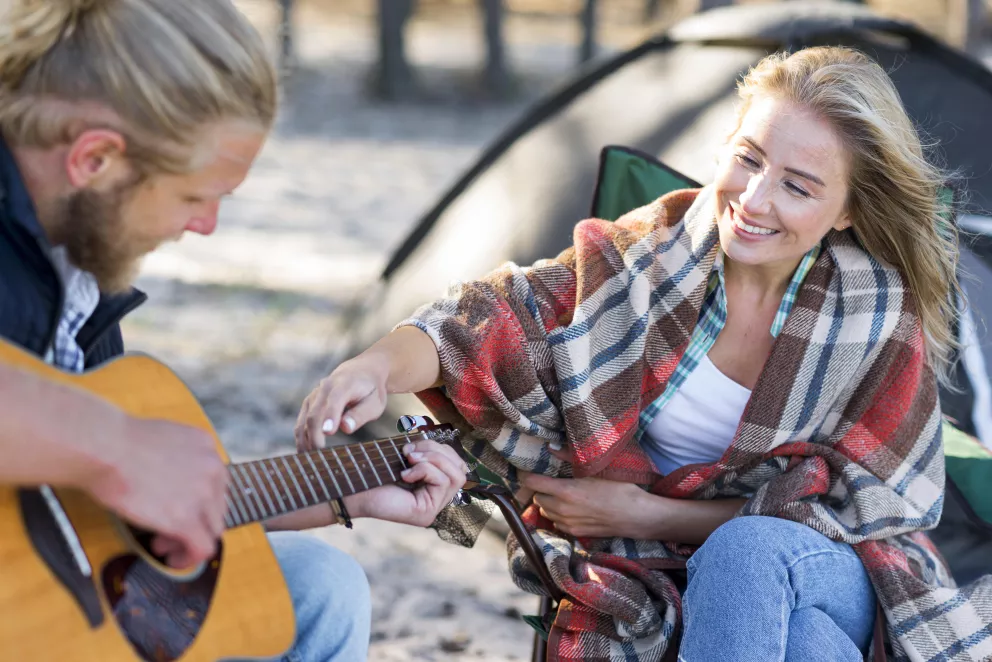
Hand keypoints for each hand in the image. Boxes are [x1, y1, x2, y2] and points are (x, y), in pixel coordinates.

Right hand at [83, 416, 227, 568]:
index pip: (215, 483)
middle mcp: (213, 469)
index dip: (197, 501)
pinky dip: (189, 558)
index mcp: (207, 448)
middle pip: (216, 507)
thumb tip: (171, 480)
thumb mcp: (163, 441)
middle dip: (194, 522)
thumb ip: (178, 459)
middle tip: (165, 531)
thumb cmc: (119, 442)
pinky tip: (171, 559)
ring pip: (212, 529)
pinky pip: (202, 547)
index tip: (174, 508)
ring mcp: (203, 495)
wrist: (107, 449)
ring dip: (190, 539)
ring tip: (161, 544)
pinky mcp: (186, 519)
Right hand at [295, 353, 388, 449]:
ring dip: (305, 441)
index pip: (334, 400)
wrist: (361, 372)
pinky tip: (306, 454)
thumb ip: (361, 414)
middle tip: (321, 458)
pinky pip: (301, 423)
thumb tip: (345, 427)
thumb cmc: (370, 391)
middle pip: (314, 414)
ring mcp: (314, 396)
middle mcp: (324, 388)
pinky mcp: (308, 404)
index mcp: (344, 384)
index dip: (330, 416)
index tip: (328, 433)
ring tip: (311, 462)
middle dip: (315, 437)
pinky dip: (302, 439)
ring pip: (304, 421)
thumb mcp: (375, 402)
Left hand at [344, 439, 467, 526]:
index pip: (458, 466)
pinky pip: (442, 482)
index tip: (415, 446)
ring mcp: (433, 510)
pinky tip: (405, 474)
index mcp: (434, 488)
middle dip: (438, 451)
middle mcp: (437, 501)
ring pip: (456, 476)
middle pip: (460, 470)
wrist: (353, 489)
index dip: (443, 450)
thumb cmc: (376, 473)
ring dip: (433, 459)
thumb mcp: (408, 459)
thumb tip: (441, 444)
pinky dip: (424, 470)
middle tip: (410, 451)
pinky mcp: (426, 514)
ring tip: (409, 459)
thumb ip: (428, 454)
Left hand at [521, 472, 661, 538]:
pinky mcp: (575, 533)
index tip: (527, 470)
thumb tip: (550, 447)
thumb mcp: (596, 469)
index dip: (526, 475)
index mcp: (565, 491)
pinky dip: (558, 515)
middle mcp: (562, 509)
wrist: (636, 516)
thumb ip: (570, 458)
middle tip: (551, 481)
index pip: (532, 483)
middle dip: (541, 489)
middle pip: (537, 498)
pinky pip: (556, 523)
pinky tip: (571, 508)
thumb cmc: (619, 488)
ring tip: (562, 495)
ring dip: (548, 503)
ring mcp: (568, 523)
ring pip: (545, 511)